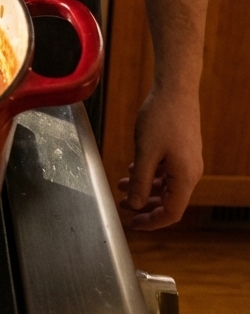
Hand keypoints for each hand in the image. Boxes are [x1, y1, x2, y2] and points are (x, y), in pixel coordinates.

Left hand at [117, 84, 202, 228]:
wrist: (176, 89)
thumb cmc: (162, 118)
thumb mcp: (146, 152)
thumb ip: (140, 181)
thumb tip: (135, 204)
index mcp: (185, 178)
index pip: (171, 213)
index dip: (151, 222)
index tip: (133, 224)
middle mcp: (190, 172)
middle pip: (168, 200)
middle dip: (144, 205)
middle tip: (124, 207)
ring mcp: (187, 160)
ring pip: (165, 184)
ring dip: (143, 187)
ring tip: (122, 185)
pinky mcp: (182, 149)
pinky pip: (166, 170)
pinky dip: (149, 173)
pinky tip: (133, 168)